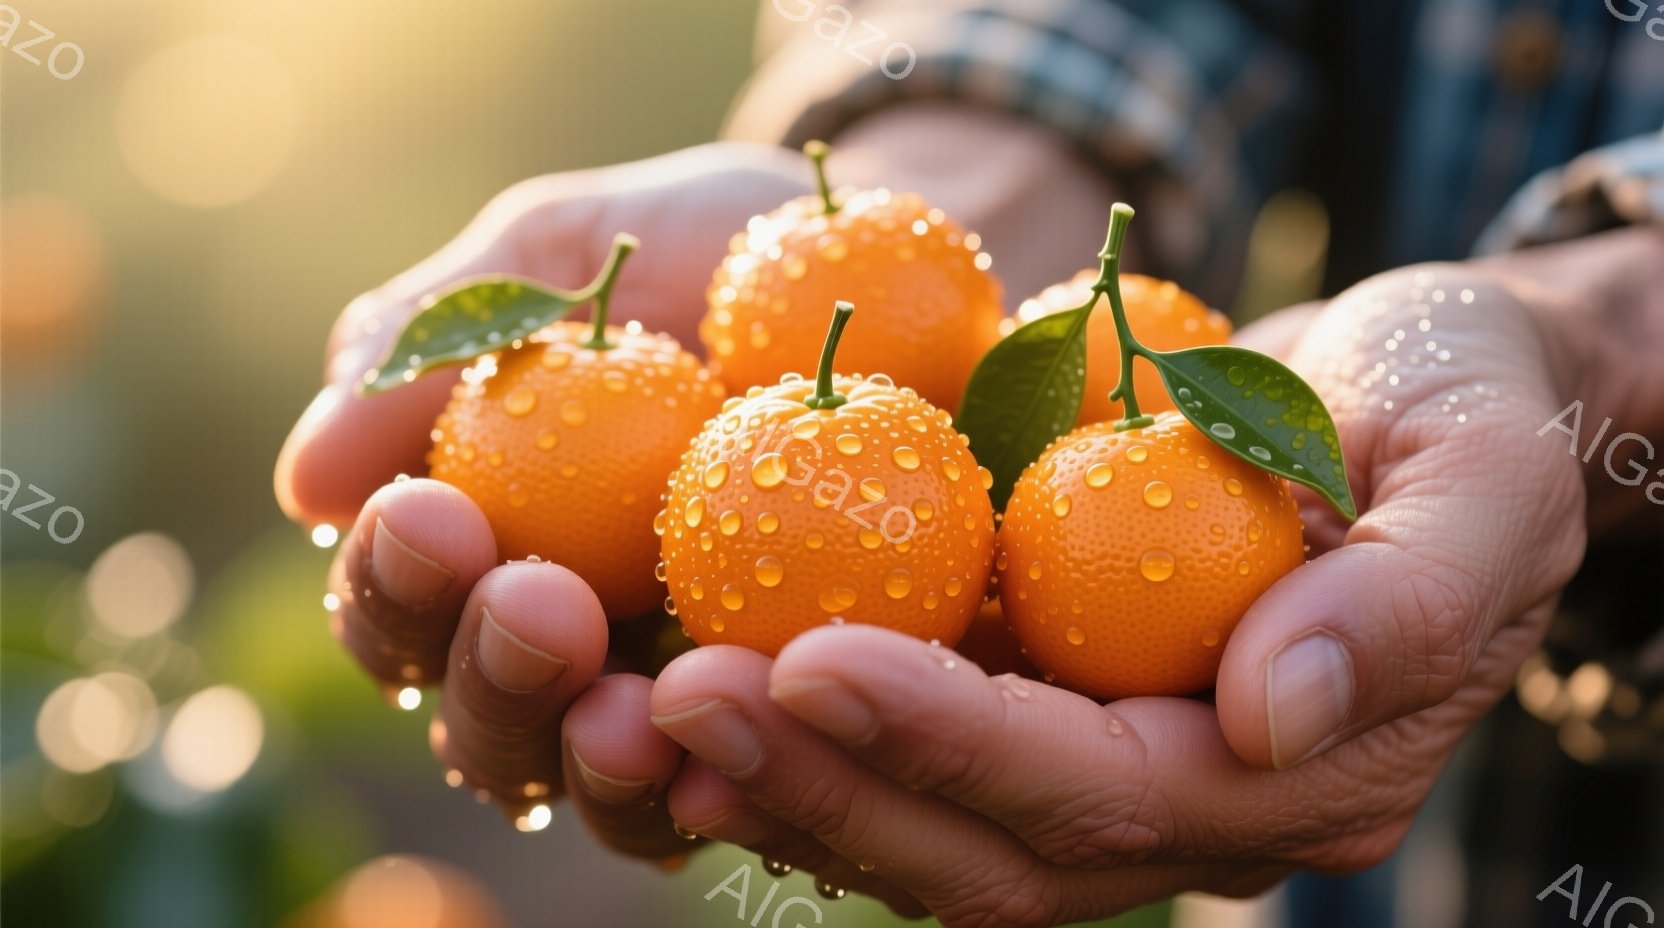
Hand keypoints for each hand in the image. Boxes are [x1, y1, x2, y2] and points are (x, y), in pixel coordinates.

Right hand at [273, 142, 807, 856]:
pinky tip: (744, 738)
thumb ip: (439, 339)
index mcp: (482, 554)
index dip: (390, 583)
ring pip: (600, 786)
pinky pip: (753, 785)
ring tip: (623, 709)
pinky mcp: (796, 718)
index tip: (427, 514)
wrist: (880, 264)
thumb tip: (308, 481)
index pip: (400, 607)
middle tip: (533, 604)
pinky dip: (736, 778)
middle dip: (490, 678)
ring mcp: (679, 700)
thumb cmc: (694, 252)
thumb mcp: (559, 258)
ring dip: (594, 759)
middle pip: (483, 726)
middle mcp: (566, 652)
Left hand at [647, 261, 1588, 925]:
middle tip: (674, 698)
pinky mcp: (1044, 712)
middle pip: (983, 849)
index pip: (1100, 790)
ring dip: (780, 778)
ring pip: (923, 832)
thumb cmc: (1463, 411)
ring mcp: (1106, 772)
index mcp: (1297, 774)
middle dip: (825, 783)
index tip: (809, 661)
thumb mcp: (1484, 472)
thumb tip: (1269, 712)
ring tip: (644, 703)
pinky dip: (798, 737)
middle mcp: (1188, 812)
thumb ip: (1407, 601)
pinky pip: (906, 762)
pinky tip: (690, 676)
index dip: (952, 742)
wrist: (1420, 401)